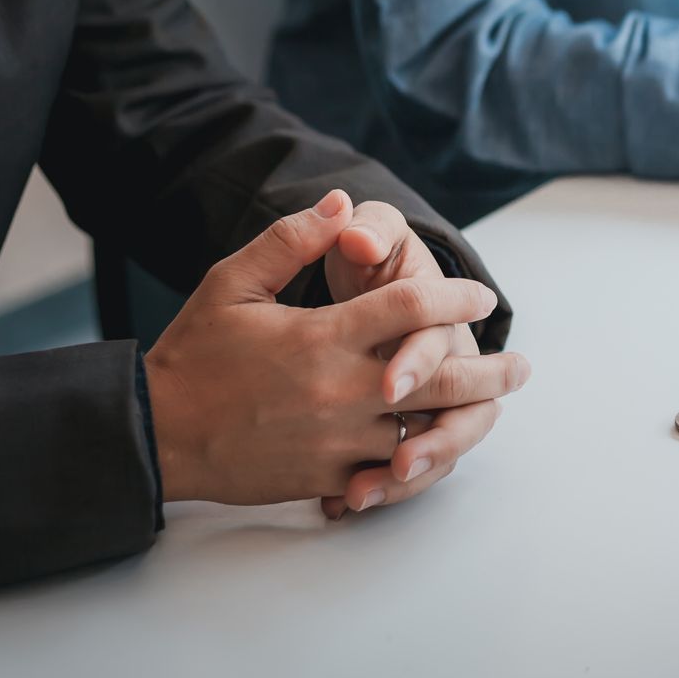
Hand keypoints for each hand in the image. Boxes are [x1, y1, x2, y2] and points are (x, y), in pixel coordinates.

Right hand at [144, 190, 525, 513]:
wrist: (155, 433)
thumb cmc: (196, 353)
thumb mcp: (233, 282)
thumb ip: (291, 240)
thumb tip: (343, 202)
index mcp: (325, 336)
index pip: (413, 306)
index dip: (455, 295)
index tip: (481, 294)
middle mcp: (342, 389)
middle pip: (442, 378)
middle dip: (491, 371)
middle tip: (523, 366)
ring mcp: (339, 438)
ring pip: (425, 428)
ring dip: (467, 418)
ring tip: (496, 407)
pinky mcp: (329, 475)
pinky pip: (391, 470)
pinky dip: (420, 458)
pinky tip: (443, 446)